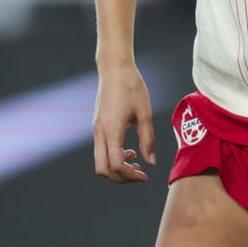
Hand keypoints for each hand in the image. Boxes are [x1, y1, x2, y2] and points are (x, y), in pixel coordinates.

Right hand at [92, 62, 156, 182]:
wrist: (114, 68)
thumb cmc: (132, 86)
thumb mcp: (145, 113)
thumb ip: (148, 139)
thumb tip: (151, 162)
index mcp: (111, 130)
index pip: (116, 165)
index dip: (131, 176)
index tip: (146, 176)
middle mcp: (100, 132)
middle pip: (103, 169)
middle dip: (121, 178)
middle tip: (140, 176)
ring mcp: (96, 129)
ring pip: (101, 161)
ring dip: (118, 168)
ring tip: (137, 165)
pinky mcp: (97, 125)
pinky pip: (102, 150)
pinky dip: (114, 157)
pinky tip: (130, 151)